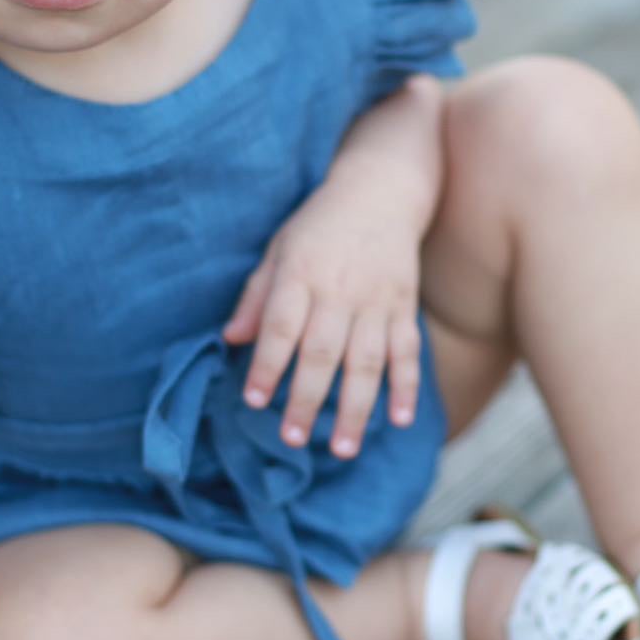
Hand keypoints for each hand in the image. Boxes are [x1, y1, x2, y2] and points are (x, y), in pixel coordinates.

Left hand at [222, 178, 423, 457]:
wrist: (382, 190)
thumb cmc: (320, 224)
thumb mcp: (279, 248)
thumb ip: (256, 296)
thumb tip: (231, 339)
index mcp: (301, 274)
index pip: (281, 327)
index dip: (267, 365)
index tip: (254, 400)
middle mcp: (339, 291)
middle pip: (322, 353)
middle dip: (306, 399)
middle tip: (292, 439)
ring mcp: (376, 301)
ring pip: (366, 362)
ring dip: (355, 408)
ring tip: (343, 449)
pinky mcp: (405, 306)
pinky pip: (408, 351)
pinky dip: (407, 386)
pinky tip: (400, 419)